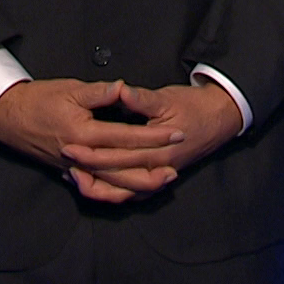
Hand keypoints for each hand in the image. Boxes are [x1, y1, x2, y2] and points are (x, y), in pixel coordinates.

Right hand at [0, 78, 185, 202]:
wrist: (9, 116)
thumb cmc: (39, 99)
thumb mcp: (70, 89)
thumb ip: (99, 92)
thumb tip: (123, 88)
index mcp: (84, 132)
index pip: (126, 137)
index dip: (153, 136)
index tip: (174, 133)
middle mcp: (81, 155)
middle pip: (123, 168)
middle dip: (153, 166)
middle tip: (177, 163)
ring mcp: (74, 168)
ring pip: (112, 184)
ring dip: (138, 185)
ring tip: (161, 181)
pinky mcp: (69, 172)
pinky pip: (95, 189)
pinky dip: (115, 193)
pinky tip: (130, 192)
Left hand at [61, 81, 243, 195]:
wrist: (219, 118)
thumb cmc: (192, 107)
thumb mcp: (166, 98)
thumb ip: (140, 99)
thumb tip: (120, 90)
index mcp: (158, 150)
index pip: (118, 155)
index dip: (91, 151)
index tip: (69, 145)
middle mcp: (157, 168)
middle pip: (116, 178)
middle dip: (88, 171)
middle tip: (65, 162)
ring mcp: (159, 177)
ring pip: (123, 193)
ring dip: (98, 188)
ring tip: (76, 179)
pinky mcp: (159, 178)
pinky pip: (133, 193)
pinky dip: (113, 193)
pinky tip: (97, 185)